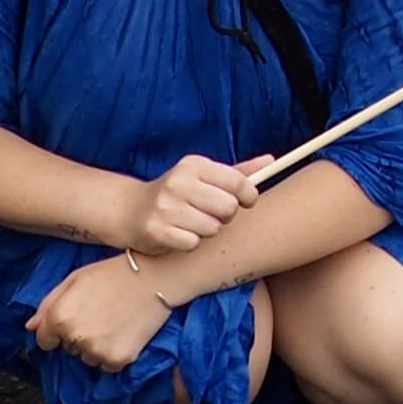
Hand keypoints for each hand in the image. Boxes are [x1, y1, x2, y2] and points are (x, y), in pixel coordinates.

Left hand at [24, 252, 176, 372]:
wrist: (154, 278)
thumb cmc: (113, 274)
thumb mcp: (75, 279)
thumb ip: (48, 304)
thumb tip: (30, 327)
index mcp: (60, 317)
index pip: (44, 340)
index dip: (57, 330)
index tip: (75, 318)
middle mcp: (75, 337)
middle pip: (68, 349)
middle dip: (79, 335)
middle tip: (100, 313)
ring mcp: (97, 351)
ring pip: (88, 358)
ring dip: (96, 346)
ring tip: (114, 321)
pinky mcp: (118, 360)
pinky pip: (108, 365)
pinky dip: (114, 353)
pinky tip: (124, 332)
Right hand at [119, 151, 264, 256]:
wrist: (131, 210)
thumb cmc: (177, 193)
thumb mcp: (204, 176)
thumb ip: (238, 172)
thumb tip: (271, 160)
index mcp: (194, 165)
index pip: (237, 181)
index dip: (249, 196)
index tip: (247, 201)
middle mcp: (179, 182)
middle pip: (228, 208)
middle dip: (226, 215)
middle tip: (213, 214)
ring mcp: (166, 207)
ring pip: (212, 228)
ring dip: (207, 230)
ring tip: (193, 223)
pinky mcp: (157, 230)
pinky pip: (193, 243)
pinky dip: (190, 242)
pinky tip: (179, 233)